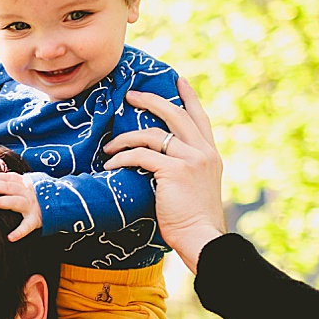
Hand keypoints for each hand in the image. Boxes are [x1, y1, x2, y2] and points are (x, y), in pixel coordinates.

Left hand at [0, 172, 42, 240]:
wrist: (62, 204)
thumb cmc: (37, 196)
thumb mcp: (27, 186)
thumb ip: (12, 182)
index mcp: (24, 184)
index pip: (7, 178)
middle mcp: (28, 192)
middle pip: (9, 187)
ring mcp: (32, 206)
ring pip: (16, 202)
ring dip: (2, 202)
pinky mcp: (36, 220)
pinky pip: (27, 226)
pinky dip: (19, 232)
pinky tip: (10, 237)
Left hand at [102, 77, 224, 272]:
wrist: (203, 238)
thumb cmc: (194, 221)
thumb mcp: (195, 188)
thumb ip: (186, 170)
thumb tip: (162, 164)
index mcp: (210, 155)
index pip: (200, 118)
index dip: (189, 98)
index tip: (178, 80)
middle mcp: (203, 152)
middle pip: (176, 114)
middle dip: (151, 101)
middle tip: (130, 96)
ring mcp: (190, 159)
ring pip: (152, 134)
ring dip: (125, 139)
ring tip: (108, 148)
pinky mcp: (174, 171)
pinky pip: (141, 155)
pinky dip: (122, 158)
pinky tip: (110, 166)